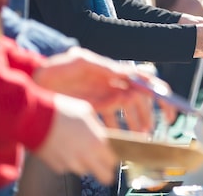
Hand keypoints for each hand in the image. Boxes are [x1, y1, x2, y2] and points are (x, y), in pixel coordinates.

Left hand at [33, 47, 156, 131]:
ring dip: (134, 125)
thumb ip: (102, 67)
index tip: (167, 106)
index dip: (157, 92)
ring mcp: (102, 96)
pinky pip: (109, 120)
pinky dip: (115, 130)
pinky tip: (117, 140)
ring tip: (138, 139)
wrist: (35, 80)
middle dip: (148, 114)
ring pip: (126, 112)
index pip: (141, 80)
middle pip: (137, 99)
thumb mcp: (80, 61)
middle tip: (153, 131)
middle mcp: (111, 84)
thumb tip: (124, 73)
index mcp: (112, 71)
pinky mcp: (91, 108)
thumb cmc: (57, 67)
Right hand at [33, 93, 117, 184]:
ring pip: (84, 170)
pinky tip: (62, 146)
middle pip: (104, 176)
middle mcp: (86, 158)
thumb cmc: (62, 110)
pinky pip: (68, 167)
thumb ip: (97, 127)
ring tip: (75, 146)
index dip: (112, 158)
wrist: (34, 118)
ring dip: (84, 162)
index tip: (109, 155)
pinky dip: (68, 160)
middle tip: (101, 163)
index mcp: (97, 143)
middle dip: (105, 171)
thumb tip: (102, 135)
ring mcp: (71, 165)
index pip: (113, 162)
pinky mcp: (57, 168)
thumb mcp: (87, 112)